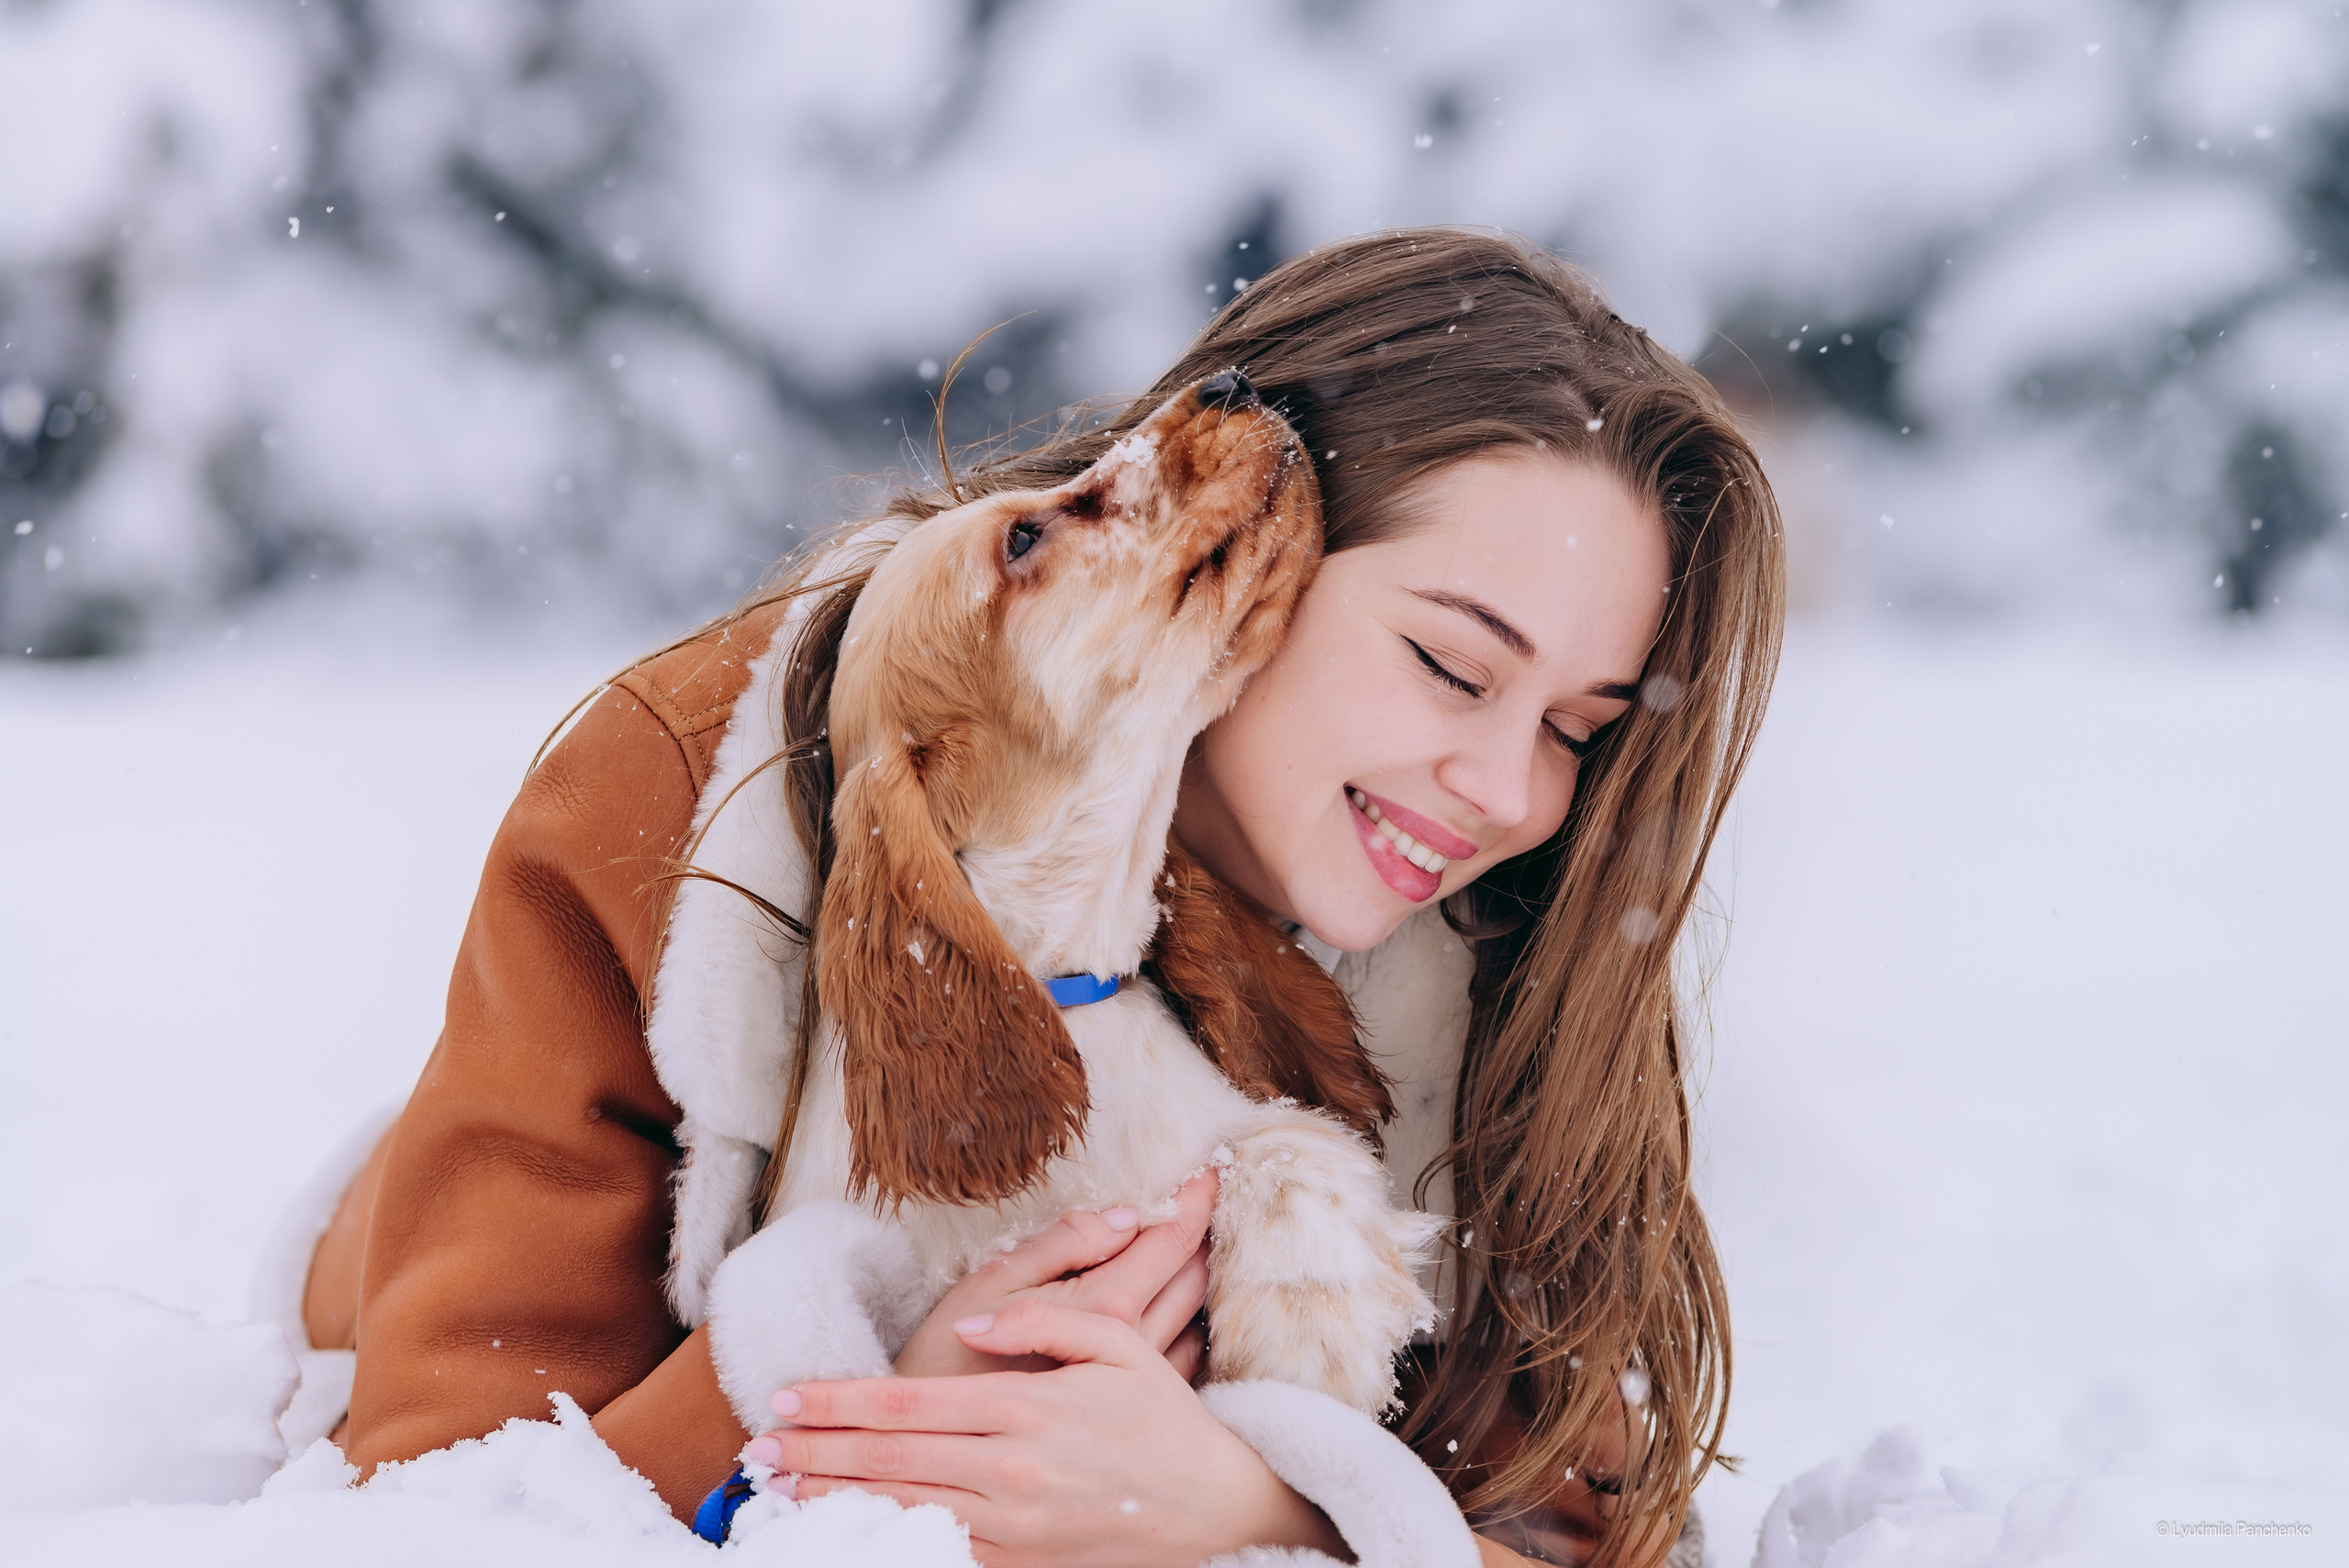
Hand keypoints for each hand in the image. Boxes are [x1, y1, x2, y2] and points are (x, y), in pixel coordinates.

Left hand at [749, 1299, 1349, 1566]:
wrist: (1216, 1505)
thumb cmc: (1162, 1417)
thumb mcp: (1118, 1344)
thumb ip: (1041, 1321)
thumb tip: (970, 1330)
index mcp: (1028, 1408)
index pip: (909, 1405)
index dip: (841, 1403)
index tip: (787, 1400)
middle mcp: (1013, 1469)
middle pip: (891, 1461)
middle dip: (816, 1455)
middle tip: (757, 1452)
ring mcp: (1015, 1523)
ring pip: (904, 1508)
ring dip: (837, 1500)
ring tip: (782, 1492)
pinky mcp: (1023, 1559)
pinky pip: (942, 1547)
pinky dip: (889, 1536)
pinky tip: (852, 1527)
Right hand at [890, 1171, 1216, 1379]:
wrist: (934, 1445)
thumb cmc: (951, 1356)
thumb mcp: (993, 1281)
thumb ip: (1061, 1245)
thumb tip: (1124, 1216)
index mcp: (1105, 1307)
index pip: (1171, 1241)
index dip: (1195, 1199)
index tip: (1210, 1169)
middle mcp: (1135, 1346)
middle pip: (1193, 1276)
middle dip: (1203, 1233)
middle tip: (1204, 1199)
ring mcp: (1138, 1382)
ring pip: (1195, 1318)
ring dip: (1198, 1278)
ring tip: (1194, 1247)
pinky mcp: (1131, 1407)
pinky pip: (1184, 1358)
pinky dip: (1190, 1324)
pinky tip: (1176, 1310)